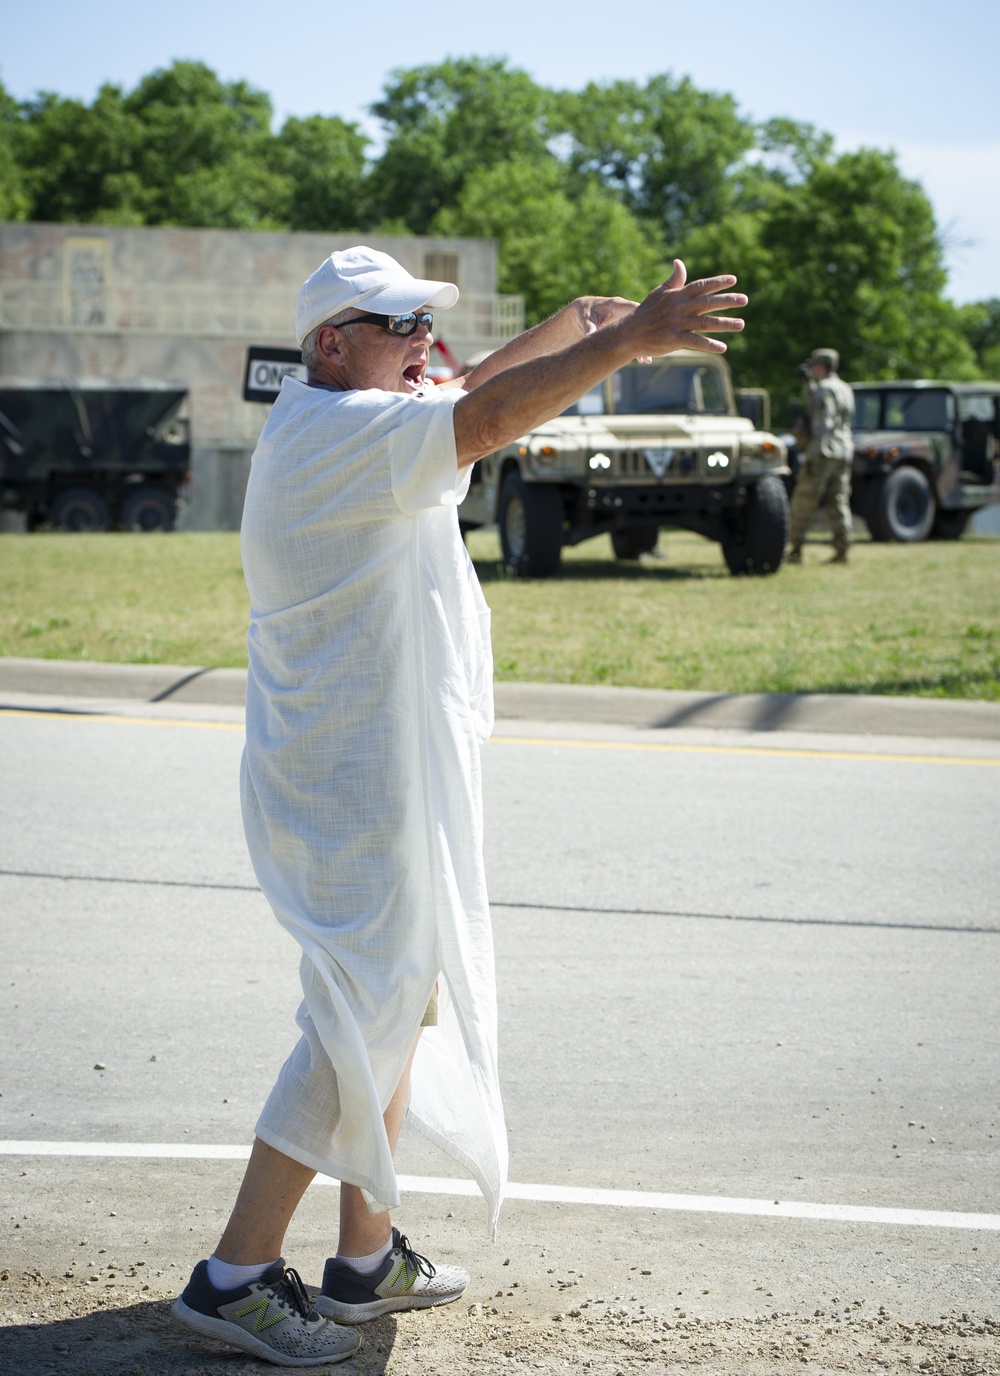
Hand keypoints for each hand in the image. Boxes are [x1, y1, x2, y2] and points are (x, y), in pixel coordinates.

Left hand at [578, 297, 652, 362]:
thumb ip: (589, 327)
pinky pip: (634, 336)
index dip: (643, 318)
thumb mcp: (585, 319)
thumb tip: (590, 337)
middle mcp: (624, 310)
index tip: (648, 331)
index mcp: (616, 305)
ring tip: (646, 360)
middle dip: (646, 336)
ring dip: (643, 344)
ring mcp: (626, 319)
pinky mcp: (625, 327)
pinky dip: (637, 347)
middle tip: (647, 353)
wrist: (583, 311)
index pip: (634, 308)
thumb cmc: (584, 313)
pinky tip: (641, 359)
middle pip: (641, 321)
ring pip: (639, 331)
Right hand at [625, 260, 745, 356]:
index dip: (717, 282)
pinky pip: (695, 341)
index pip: (701, 286)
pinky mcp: (674, 339)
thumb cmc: (646, 312)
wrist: (629, 333)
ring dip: (724, 324)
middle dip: (727, 301)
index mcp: (677, 295)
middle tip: (744, 300)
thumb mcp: (659, 293)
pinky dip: (709, 344)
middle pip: (707, 302)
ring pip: (705, 322)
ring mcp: (677, 323)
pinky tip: (722, 348)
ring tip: (741, 324)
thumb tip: (679, 262)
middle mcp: (679, 308)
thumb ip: (673, 279)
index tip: (733, 280)